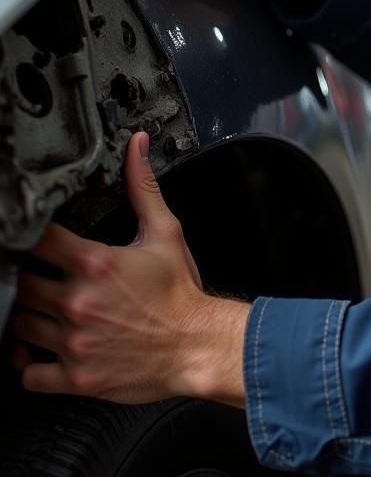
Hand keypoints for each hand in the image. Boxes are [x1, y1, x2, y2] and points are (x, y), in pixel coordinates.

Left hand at [12, 132, 248, 406]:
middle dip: (30, 276)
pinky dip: (26, 361)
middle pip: (21, 283)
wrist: (198, 344)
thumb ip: (143, 188)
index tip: (41, 240)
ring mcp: (72, 341)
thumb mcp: (165, 232)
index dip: (34, 237)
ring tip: (46, 307)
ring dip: (29, 314)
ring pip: (20, 324)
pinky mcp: (74, 376)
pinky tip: (39, 348)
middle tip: (47, 275)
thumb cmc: (181, 293)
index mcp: (95, 264)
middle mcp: (78, 302)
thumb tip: (136, 148)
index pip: (37, 240)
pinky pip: (27, 373)